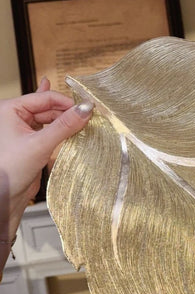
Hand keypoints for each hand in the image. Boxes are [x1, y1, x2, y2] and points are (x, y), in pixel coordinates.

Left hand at [0, 77, 92, 262]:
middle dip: (67, 112)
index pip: (44, 98)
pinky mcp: (30, 141)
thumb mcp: (41, 144)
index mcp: (9, 109)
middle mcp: (14, 116)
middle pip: (48, 107)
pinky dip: (60, 128)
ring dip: (65, 121)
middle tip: (88, 117)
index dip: (66, 102)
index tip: (86, 108)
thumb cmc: (11, 169)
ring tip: (83, 123)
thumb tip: (85, 109)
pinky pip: (48, 129)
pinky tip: (69, 120)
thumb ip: (65, 125)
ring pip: (50, 118)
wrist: (4, 195)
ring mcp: (22, 128)